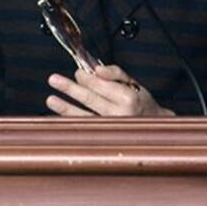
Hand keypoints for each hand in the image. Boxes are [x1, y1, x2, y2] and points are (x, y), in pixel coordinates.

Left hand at [45, 64, 174, 116]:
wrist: (154, 126)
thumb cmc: (142, 102)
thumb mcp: (134, 83)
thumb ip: (115, 73)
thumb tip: (96, 69)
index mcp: (127, 98)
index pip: (100, 85)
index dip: (85, 77)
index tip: (77, 72)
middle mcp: (120, 114)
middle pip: (90, 99)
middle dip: (70, 88)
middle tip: (54, 79)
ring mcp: (112, 127)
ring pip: (84, 116)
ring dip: (65, 108)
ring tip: (51, 100)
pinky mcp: (106, 136)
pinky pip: (85, 128)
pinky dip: (71, 122)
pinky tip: (59, 117)